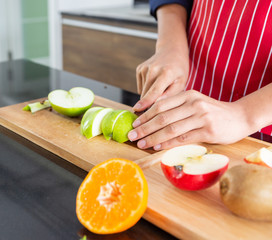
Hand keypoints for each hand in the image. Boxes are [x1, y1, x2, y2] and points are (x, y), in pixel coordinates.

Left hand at [128, 90, 250, 149]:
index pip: (160, 105)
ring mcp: (201, 117)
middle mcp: (193, 104)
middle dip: (145, 128)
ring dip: (153, 138)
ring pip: (171, 129)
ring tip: (141, 144)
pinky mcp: (208, 131)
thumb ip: (176, 106)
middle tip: (132, 136)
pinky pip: (183, 138)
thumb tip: (152, 114)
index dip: (145, 115)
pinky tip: (158, 147)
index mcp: (187, 95)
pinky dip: (168, 143)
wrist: (240, 116)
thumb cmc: (213, 111)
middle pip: (162, 117)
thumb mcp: (194, 102)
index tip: (134, 124)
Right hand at [134, 39, 188, 112]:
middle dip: (150, 103)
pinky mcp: (139, 69)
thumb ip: (170, 94)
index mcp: (166, 73)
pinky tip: (155, 82)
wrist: (171, 50)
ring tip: (161, 87)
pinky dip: (147, 88)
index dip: (146, 101)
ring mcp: (144, 68)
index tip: (137, 109)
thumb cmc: (179, 70)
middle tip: (159, 105)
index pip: (154, 90)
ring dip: (150, 95)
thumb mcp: (181, 82)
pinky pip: (141, 87)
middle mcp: (153, 69)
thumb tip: (156, 105)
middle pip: (146, 93)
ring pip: (143, 92)